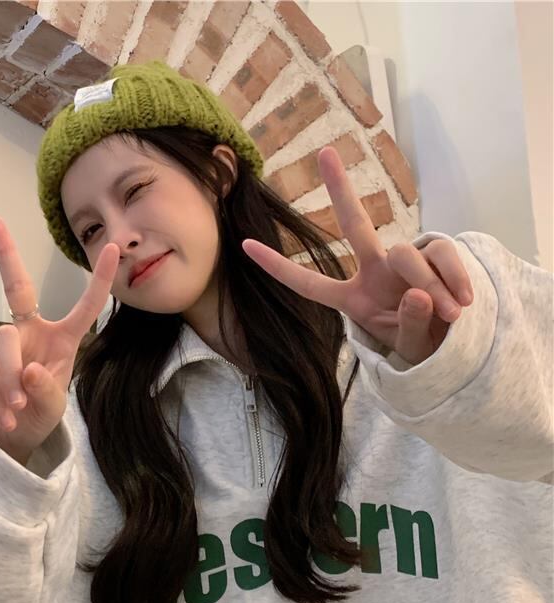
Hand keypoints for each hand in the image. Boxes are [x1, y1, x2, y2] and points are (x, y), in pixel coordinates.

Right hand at [0, 216, 117, 462]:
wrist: (5, 438)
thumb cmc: (38, 415)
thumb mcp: (53, 408)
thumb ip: (46, 390)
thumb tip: (30, 371)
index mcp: (61, 338)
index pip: (84, 306)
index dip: (100, 279)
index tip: (114, 247)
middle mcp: (29, 330)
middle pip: (16, 286)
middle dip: (4, 252)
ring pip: (3, 340)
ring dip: (10, 378)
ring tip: (16, 409)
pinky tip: (3, 414)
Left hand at [241, 146, 473, 365]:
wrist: (452, 346)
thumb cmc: (417, 344)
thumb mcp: (406, 346)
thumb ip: (408, 326)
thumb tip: (418, 295)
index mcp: (352, 298)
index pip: (308, 283)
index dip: (278, 267)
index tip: (244, 245)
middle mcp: (373, 272)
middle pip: (355, 225)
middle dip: (340, 190)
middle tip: (325, 152)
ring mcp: (403, 261)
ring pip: (408, 254)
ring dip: (431, 284)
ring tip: (449, 315)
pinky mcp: (435, 253)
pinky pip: (443, 254)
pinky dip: (454, 277)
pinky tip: (463, 302)